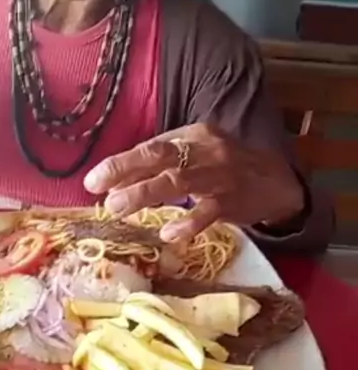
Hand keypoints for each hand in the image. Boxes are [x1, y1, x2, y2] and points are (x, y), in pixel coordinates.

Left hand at [84, 123, 304, 241]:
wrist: (277, 183)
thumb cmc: (226, 169)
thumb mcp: (196, 157)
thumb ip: (160, 167)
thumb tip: (115, 182)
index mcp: (192, 135)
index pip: (151, 147)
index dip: (121, 162)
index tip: (93, 179)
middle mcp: (204, 150)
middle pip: (160, 157)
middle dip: (125, 169)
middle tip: (97, 187)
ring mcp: (219, 176)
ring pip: (178, 182)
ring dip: (145, 194)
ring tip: (117, 207)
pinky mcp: (232, 202)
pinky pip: (208, 212)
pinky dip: (188, 222)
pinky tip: (169, 234)